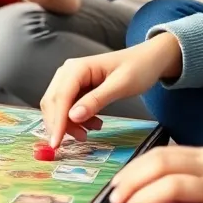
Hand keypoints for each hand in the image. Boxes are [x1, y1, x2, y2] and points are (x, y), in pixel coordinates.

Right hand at [40, 34, 182, 143]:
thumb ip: (96, 100)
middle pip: (53, 102)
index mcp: (77, 68)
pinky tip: (93, 124)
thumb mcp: (120, 85)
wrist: (149, 59)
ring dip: (68, 123)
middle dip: (60, 124)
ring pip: (58, 106)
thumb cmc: (138, 68)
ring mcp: (71, 80)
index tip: (56, 143)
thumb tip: (73, 116)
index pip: (60, 97)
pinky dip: (76, 120)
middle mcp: (68, 72)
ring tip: (88, 134)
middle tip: (78, 140)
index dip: (57, 121)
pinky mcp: (77, 88)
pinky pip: (68, 107)